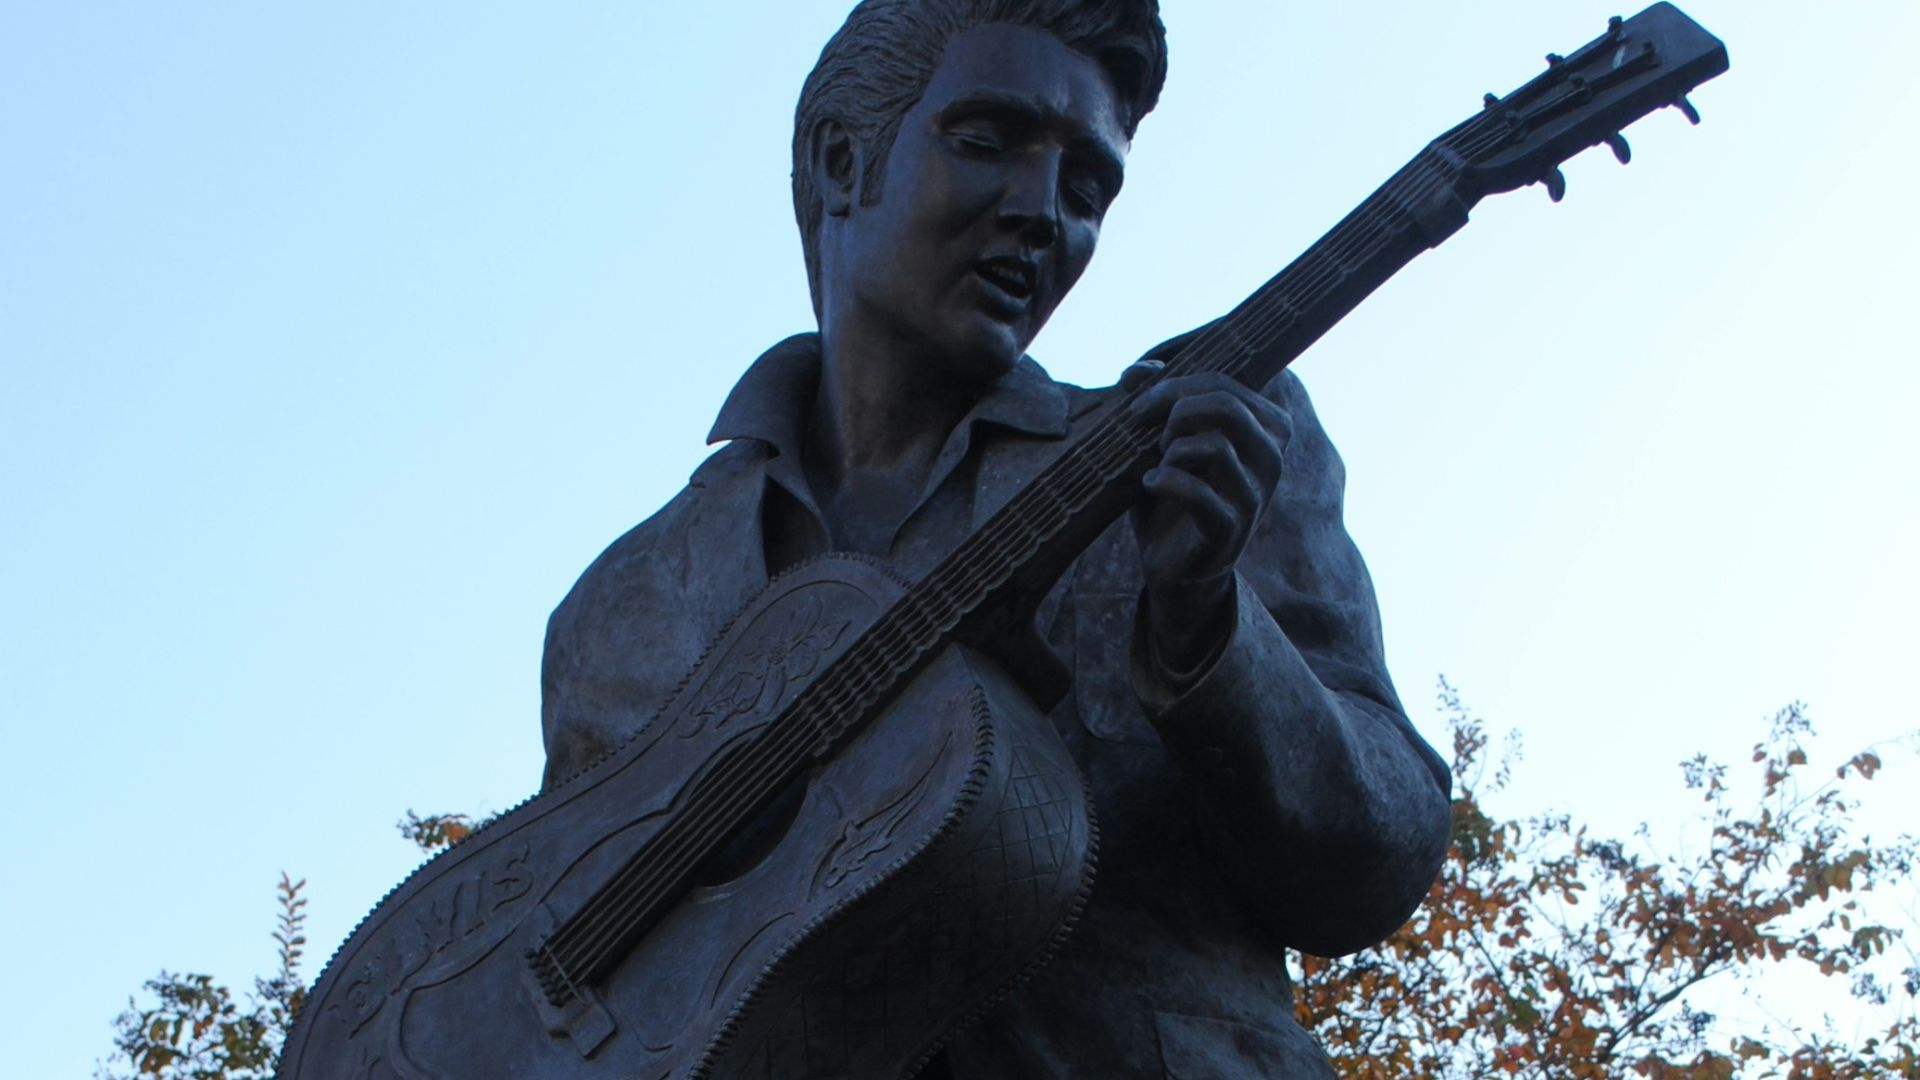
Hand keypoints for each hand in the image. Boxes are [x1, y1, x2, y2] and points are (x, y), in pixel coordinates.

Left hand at [1120, 359, 1290, 672]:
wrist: (1172, 565)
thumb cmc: (1169, 495)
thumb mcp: (1157, 443)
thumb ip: (1150, 402)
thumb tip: (1138, 369)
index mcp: (1264, 429)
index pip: (1225, 383)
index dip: (1175, 385)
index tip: (1140, 407)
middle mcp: (1271, 459)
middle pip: (1226, 405)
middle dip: (1174, 412)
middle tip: (1150, 434)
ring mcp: (1256, 496)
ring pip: (1216, 445)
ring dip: (1172, 450)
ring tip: (1158, 464)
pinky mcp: (1231, 530)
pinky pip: (1199, 492)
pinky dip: (1164, 482)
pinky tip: (1149, 485)